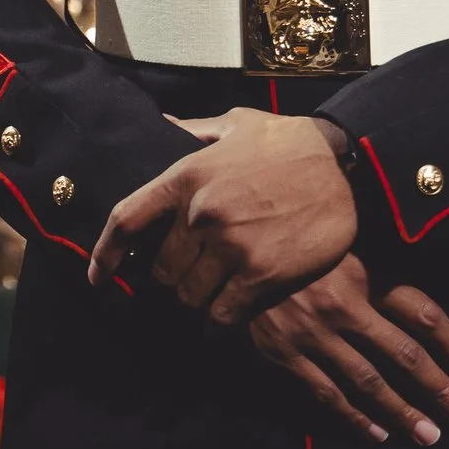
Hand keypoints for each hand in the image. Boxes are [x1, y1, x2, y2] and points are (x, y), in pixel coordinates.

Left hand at [87, 107, 355, 322]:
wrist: (349, 167)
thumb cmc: (292, 144)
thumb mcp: (237, 125)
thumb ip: (195, 131)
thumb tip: (162, 124)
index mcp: (187, 175)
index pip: (127, 219)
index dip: (105, 254)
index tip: (99, 277)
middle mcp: (202, 213)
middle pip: (160, 269)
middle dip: (167, 281)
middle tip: (182, 284)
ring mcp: (231, 246)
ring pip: (189, 296)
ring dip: (194, 303)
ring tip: (206, 301)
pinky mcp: (262, 275)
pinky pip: (222, 315)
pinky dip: (218, 324)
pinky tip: (223, 322)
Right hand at [248, 255, 448, 445]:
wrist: (234, 249)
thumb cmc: (300, 245)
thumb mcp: (345, 239)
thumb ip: (384, 257)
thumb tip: (426, 264)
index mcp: (364, 271)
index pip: (422, 312)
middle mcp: (343, 303)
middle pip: (404, 354)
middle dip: (439, 390)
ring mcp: (313, 331)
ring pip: (367, 382)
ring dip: (401, 413)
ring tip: (429, 436)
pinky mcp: (285, 351)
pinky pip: (326, 392)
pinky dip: (353, 417)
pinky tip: (376, 433)